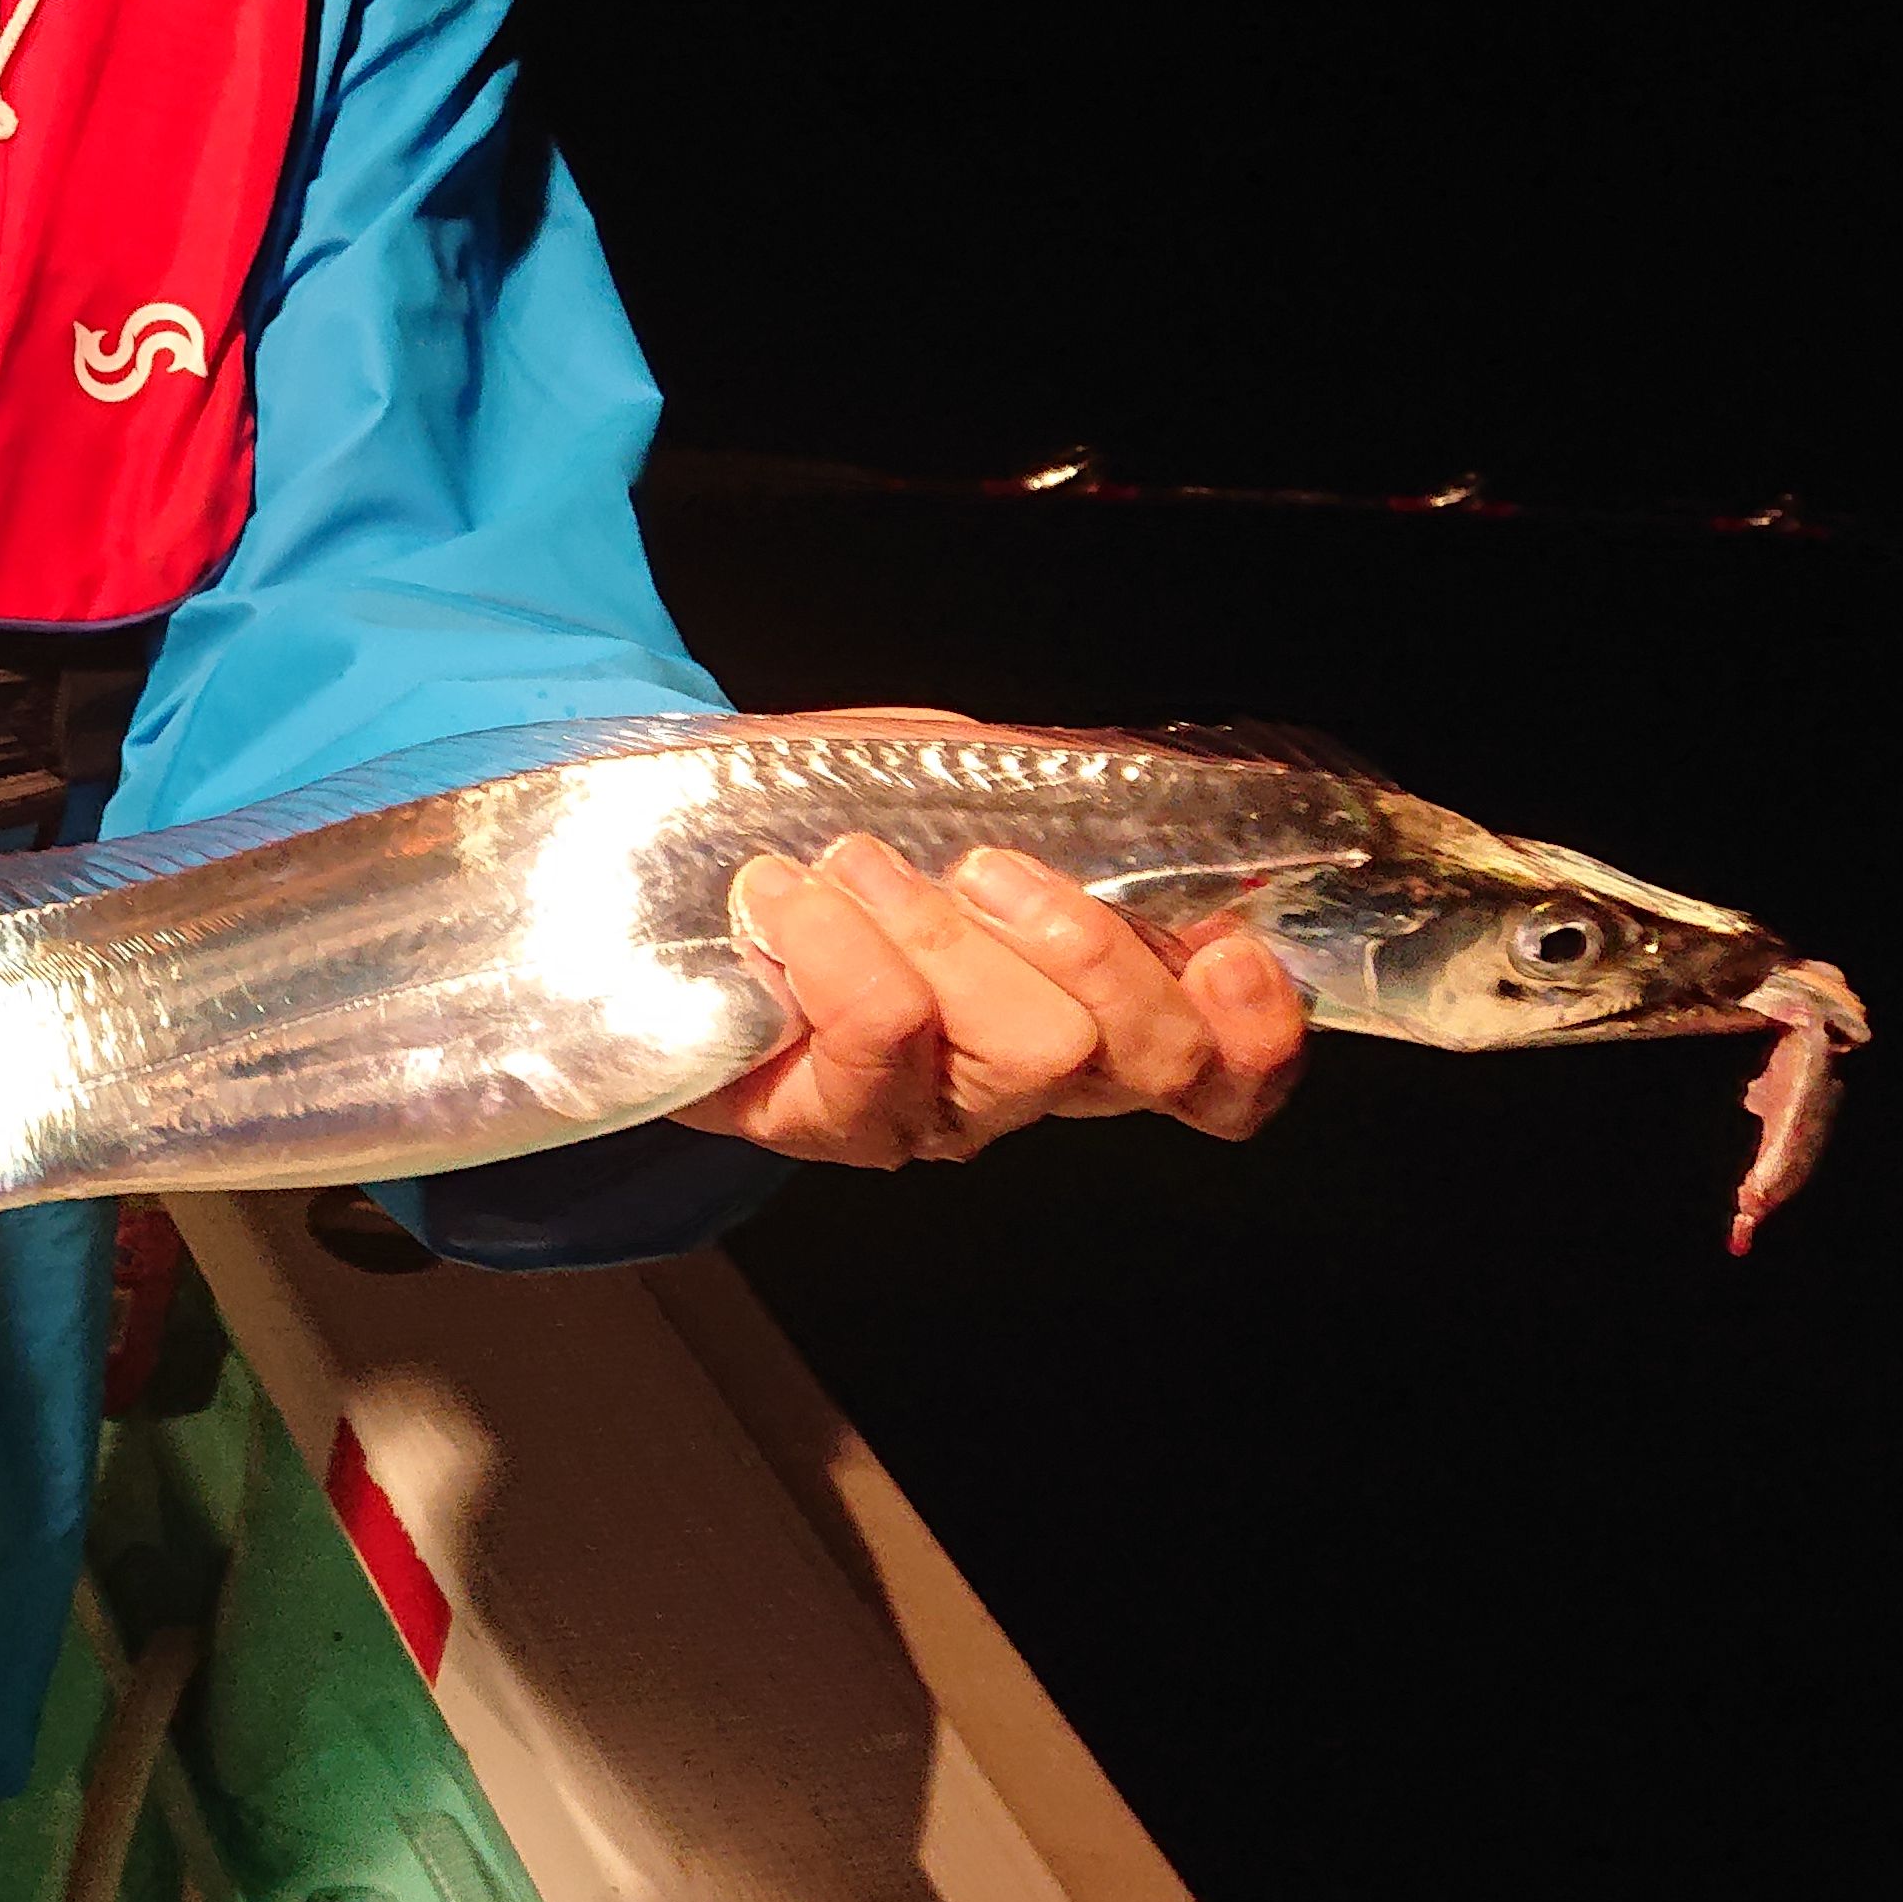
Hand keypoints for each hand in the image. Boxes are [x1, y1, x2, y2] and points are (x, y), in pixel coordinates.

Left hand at [672, 834, 1307, 1169]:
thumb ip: (1051, 794)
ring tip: (853, 863)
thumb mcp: (954, 776)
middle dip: (1077, 938)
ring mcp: (933, 1113)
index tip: (1219, 942)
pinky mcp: (831, 1125)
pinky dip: (839, 946)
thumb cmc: (826, 815)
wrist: (651, 857)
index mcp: (1090, 1004)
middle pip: (1133, 1055)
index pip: (1222, 1074)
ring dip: (944, 930)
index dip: (1251, 1030)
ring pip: (1026, 1052)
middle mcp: (1028, 1080)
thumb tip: (1135, 793)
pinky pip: (883, 1045)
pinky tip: (782, 896)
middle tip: (982, 864)